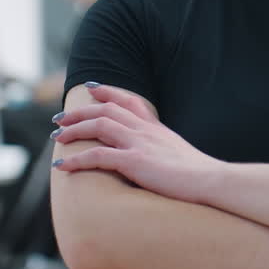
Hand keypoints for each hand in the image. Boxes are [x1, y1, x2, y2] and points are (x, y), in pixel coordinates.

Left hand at [51, 84, 223, 204]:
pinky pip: (98, 156)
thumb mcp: (178, 155)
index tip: (91, 87)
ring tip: (57, 138)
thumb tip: (157, 158)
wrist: (211, 181)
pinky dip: (76, 159)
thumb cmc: (199, 175)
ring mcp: (140, 144)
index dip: (107, 92)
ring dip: (73, 130)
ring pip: (98, 126)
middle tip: (60, 119)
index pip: (129, 101)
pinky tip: (62, 166)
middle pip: (106, 110)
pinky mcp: (135, 161)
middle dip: (79, 112)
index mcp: (156, 128)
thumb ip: (163, 150)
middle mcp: (145, 130)